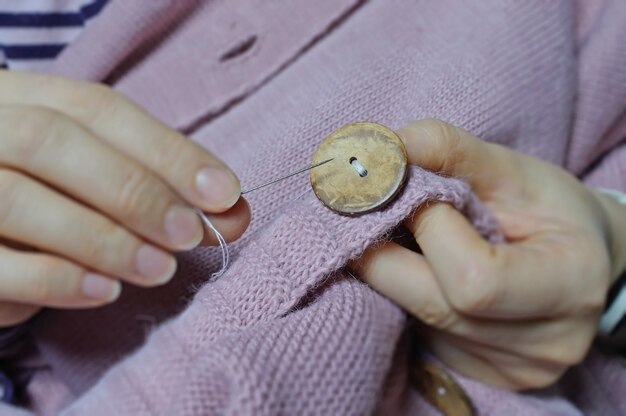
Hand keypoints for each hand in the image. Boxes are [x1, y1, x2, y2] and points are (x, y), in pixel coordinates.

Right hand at [0, 71, 249, 325]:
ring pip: (16, 199)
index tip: (225, 192)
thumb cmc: (45, 190)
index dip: (165, 149)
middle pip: (52, 142)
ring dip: (102, 238)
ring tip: (158, 269)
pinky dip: (55, 280)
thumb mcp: (96, 174)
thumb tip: (233, 213)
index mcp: (20, 97)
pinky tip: (102, 291)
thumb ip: (160, 186)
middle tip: (190, 234)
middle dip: (135, 191)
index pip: (98, 108)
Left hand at [351, 119, 624, 389]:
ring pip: (415, 320)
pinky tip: (424, 272)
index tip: (416, 191)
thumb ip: (449, 150)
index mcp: (569, 286)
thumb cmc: (548, 211)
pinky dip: (404, 296)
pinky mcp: (482, 375)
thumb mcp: (512, 169)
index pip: (474, 279)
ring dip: (390, 273)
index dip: (430, 228)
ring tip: (410, 241)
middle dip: (385, 252)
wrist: (577, 262)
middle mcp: (544, 345)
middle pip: (432, 306)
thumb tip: (380, 150)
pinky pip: (418, 335)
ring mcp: (511, 369)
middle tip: (377, 214)